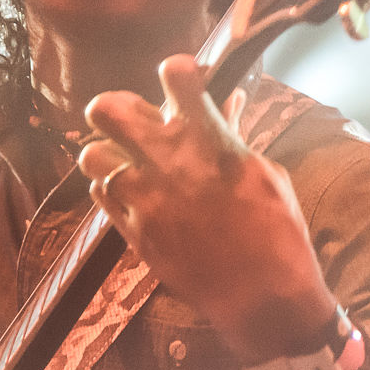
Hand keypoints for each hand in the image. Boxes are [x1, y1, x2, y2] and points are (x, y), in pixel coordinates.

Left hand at [78, 55, 337, 361]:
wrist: (263, 297)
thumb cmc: (277, 233)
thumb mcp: (266, 174)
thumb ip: (234, 137)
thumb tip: (226, 105)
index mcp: (208, 139)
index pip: (175, 74)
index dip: (178, 72)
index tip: (184, 84)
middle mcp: (167, 162)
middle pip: (106, 109)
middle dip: (121, 109)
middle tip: (139, 123)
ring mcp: (143, 198)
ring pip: (91, 155)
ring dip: (111, 154)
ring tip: (134, 164)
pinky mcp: (132, 231)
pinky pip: (100, 195)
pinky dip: (115, 189)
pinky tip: (138, 196)